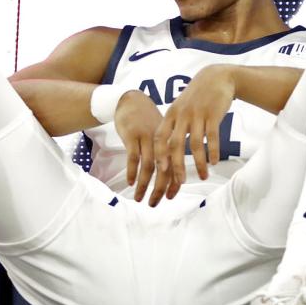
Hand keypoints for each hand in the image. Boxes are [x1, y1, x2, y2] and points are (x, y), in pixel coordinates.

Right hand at [113, 90, 173, 204]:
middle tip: (154, 204)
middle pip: (164, 170)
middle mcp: (161, 142)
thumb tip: (172, 175)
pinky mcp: (132, 136)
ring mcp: (147, 138)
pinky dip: (132, 171)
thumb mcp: (160, 133)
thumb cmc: (146, 120)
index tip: (169, 198)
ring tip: (139, 198)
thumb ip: (166, 152)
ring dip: (144, 185)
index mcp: (170, 142)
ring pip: (148, 166)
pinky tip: (130, 183)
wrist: (131, 100)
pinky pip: (133, 157)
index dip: (173, 184)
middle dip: (159, 190)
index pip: (175, 166)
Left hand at [149, 65, 235, 204]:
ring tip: (202, 176)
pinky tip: (214, 162)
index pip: (160, 138)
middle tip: (180, 183)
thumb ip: (173, 126)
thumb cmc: (197, 96)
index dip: (159, 155)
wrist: (217, 77)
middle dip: (177, 166)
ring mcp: (197, 114)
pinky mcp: (213, 114)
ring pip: (195, 144)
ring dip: (199, 163)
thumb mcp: (180, 108)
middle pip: (175, 145)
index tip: (161, 171)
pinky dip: (213, 151)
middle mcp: (181, 115)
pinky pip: (212, 137)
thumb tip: (166, 150)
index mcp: (171, 115)